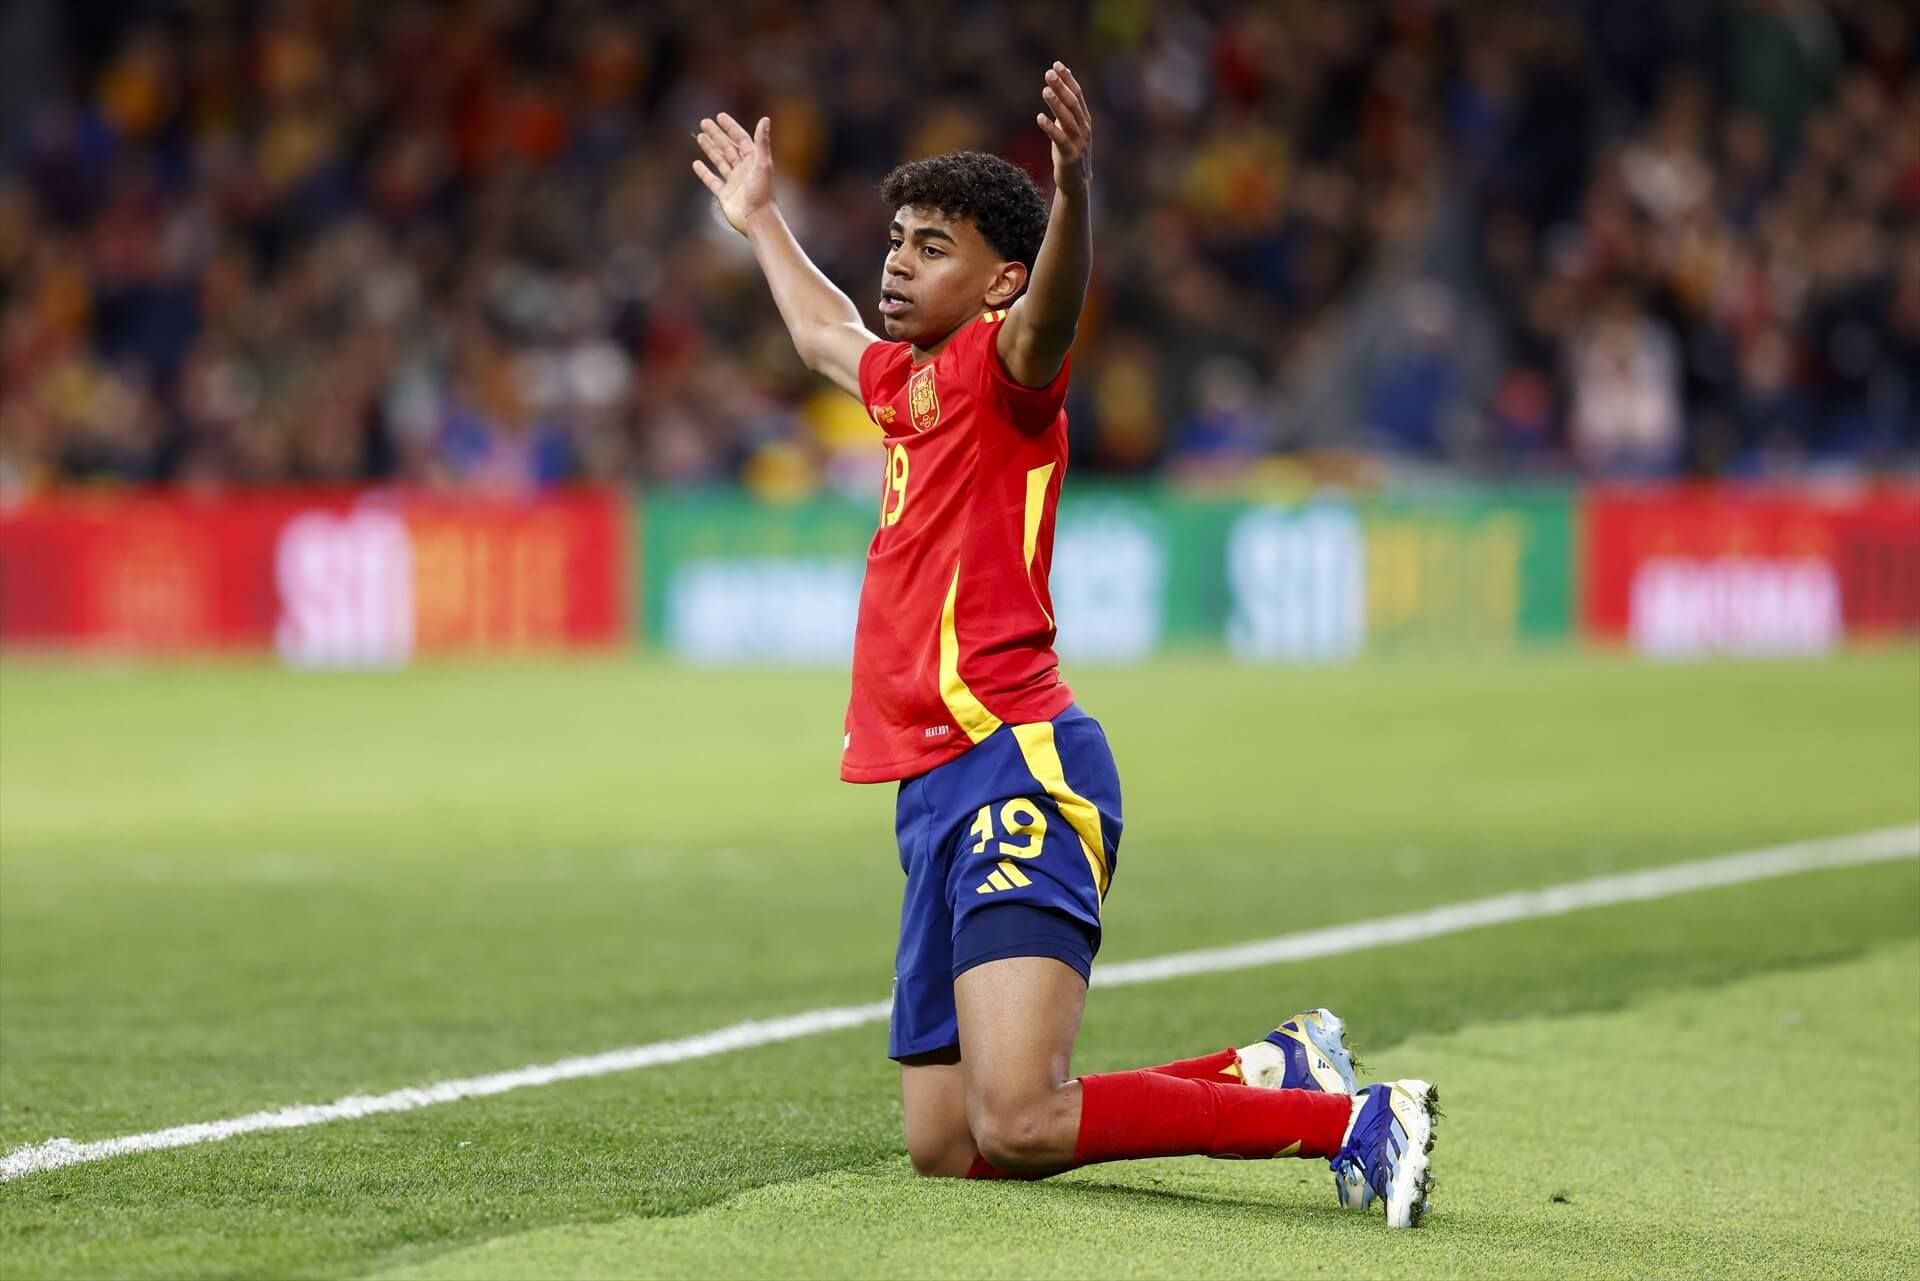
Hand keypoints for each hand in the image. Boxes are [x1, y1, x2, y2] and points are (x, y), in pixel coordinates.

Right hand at [692, 112, 774, 234]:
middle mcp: (744, 170)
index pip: (741, 139)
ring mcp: (734, 182)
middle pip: (728, 147)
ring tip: (699, 136)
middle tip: (704, 122)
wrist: (757, 219)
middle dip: (717, 134)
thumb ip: (762, 142)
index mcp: (753, 161)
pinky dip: (704, 172)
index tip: (719, 116)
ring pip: (720, 161)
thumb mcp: (762, 163)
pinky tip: (696, 164)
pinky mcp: (725, 195)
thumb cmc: (762, 192)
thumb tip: (765, 118)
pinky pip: (712, 181)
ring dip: (710, 149)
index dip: (730, 127)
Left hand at [1036, 62, 1091, 194]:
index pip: (1077, 95)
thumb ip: (1065, 111)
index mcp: (1084, 120)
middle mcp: (1084, 129)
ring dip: (1057, 104)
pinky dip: (1050, 128)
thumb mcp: (1068, 129)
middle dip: (1062, 87)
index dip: (1068, 79)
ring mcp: (1079, 143)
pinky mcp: (1070, 157)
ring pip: (1068, 119)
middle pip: (1073, 104)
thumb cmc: (1069, 154)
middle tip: (1049, 73)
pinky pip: (1060, 139)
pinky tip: (1039, 117)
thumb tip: (1056, 88)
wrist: (1076, 184)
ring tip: (1045, 90)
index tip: (1057, 64)